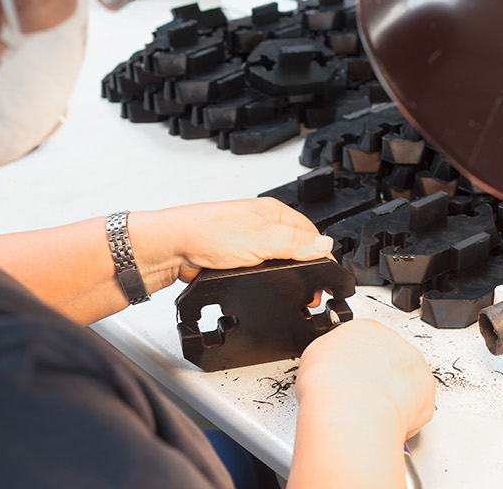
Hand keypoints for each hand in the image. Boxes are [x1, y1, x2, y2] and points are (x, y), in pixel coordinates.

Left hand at [138, 197, 333, 282]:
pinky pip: (262, 268)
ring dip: (286, 273)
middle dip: (305, 266)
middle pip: (297, 247)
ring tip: (294, 288)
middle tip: (311, 289)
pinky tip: (267, 283)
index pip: (310, 233)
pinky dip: (267, 277)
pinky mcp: (238, 257)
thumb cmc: (209, 232)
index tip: (326, 274)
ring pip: (279, 259)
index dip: (320, 254)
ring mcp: (250, 241)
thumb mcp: (262, 238)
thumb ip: (295, 243)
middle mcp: (263, 225)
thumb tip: (324, 245)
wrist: (175, 247)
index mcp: (274, 213)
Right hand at [295, 319, 435, 440]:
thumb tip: (328, 363)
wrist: (350, 408)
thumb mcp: (314, 355)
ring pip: (406, 382)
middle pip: (389, 360)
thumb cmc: (330, 384)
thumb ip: (329, 354)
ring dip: (394, 396)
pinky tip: (385, 421)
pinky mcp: (426, 393)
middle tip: (361, 397)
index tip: (350, 376)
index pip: (365, 341)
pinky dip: (404, 416)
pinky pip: (416, 406)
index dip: (357, 362)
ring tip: (373, 412)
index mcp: (366, 329)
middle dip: (379, 378)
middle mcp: (394, 343)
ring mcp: (413, 367)